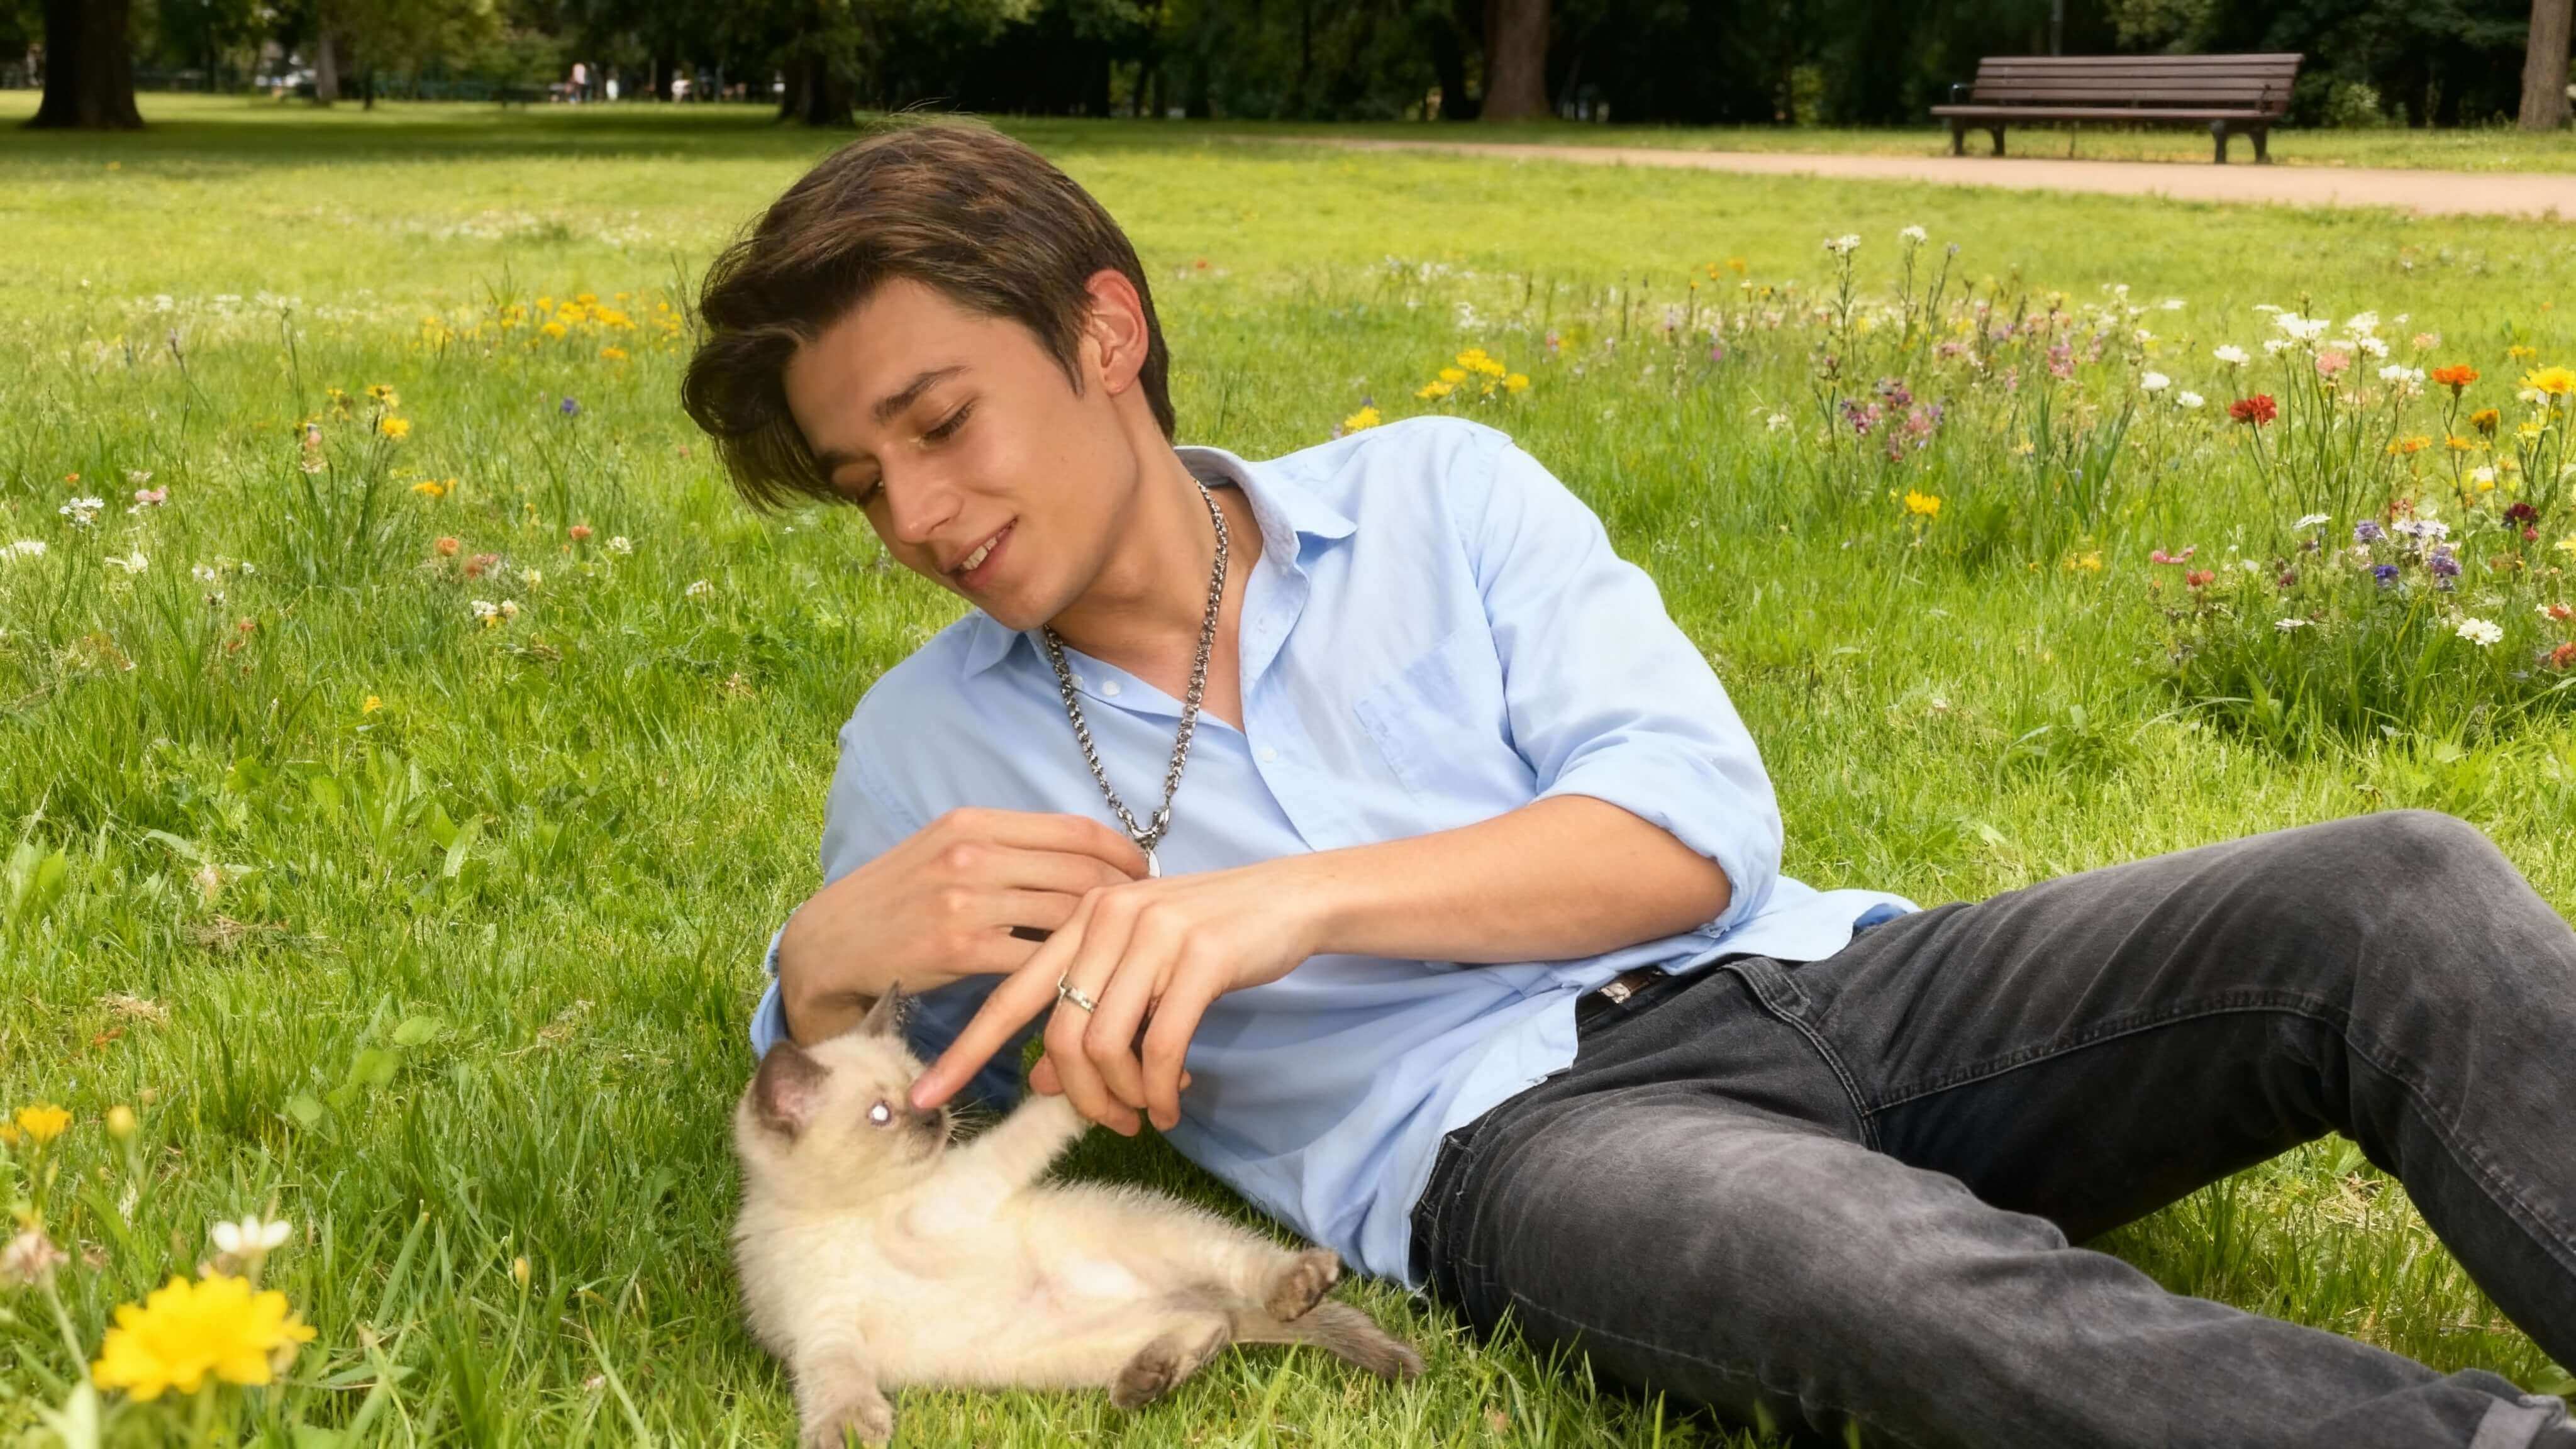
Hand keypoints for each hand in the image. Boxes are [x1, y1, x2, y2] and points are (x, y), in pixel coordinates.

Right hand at [777, 808, 1147, 1043]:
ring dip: (1104, 936)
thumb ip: (1005, 849)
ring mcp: (967, 900)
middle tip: (1151, 918)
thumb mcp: (946, 852)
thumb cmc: (896, 900)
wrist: (830, 944)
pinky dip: (1067, 971)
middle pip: (1080, 869)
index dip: (1123, 851)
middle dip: (1126, 895)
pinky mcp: (961, 949)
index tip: (1145, 873)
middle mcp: (974, 854)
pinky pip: (1037, 958)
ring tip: (1127, 951)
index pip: (1075, 829)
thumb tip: (1077, 859)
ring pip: (1065, 913)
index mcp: (976, 824)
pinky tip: (1085, 981)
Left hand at [907, 861, 1328, 1134]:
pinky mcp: (1199, 958)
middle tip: (1113, 1124)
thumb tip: (1046, 1084)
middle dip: (1082, 1097)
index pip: (1010, 994)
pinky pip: (1160, 1047)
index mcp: (1082, 918)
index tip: (924, 1096)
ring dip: (1125, 1097)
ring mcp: (1152, 934)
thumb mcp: (1141, 969)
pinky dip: (1160, 1090)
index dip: (965, 1050)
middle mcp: (1107, 918)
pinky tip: (1172, 1103)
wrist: (1290, 898)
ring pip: (1105, 1045)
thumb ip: (1090, 1014)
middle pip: (1060, 1035)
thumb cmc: (1210, 938)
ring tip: (1148, 1111)